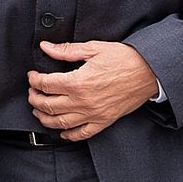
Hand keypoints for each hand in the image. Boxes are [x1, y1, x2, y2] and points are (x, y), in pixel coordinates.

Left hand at [28, 37, 159, 139]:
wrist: (149, 72)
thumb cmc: (125, 59)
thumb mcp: (94, 49)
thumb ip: (67, 50)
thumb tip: (46, 47)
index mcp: (78, 82)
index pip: (46, 85)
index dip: (34, 80)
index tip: (33, 76)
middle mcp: (83, 101)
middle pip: (48, 105)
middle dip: (35, 99)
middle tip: (33, 92)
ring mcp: (93, 114)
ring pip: (60, 123)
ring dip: (45, 118)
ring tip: (39, 111)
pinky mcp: (103, 121)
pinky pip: (82, 134)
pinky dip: (68, 135)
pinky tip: (62, 131)